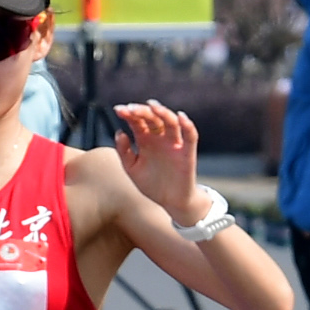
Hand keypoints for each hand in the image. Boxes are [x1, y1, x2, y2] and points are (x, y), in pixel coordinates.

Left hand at [109, 99, 204, 217]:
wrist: (171, 202)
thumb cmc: (151, 184)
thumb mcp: (132, 169)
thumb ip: (124, 152)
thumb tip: (119, 132)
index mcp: (145, 139)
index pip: (137, 121)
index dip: (129, 114)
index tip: (119, 110)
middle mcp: (160, 138)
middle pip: (152, 118)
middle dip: (142, 111)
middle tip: (131, 109)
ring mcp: (174, 143)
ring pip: (170, 122)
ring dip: (162, 112)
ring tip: (152, 106)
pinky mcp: (187, 152)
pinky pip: (190, 136)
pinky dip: (187, 125)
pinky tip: (180, 117)